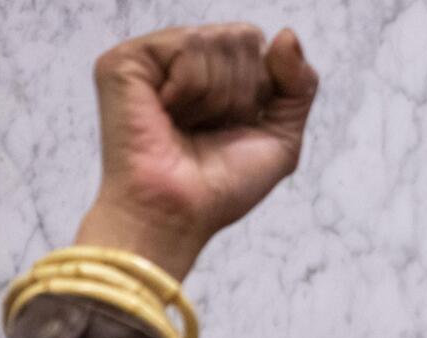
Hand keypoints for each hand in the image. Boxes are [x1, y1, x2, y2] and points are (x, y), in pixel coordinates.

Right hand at [74, 24, 318, 279]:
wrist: (178, 214)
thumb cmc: (220, 187)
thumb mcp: (281, 138)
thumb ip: (299, 85)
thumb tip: (287, 34)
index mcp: (215, 76)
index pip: (261, 48)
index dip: (262, 90)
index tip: (237, 128)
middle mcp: (183, 61)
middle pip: (244, 38)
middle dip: (241, 94)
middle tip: (208, 130)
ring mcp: (154, 58)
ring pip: (218, 40)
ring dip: (217, 98)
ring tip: (187, 126)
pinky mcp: (127, 60)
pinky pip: (189, 45)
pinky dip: (192, 89)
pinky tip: (168, 114)